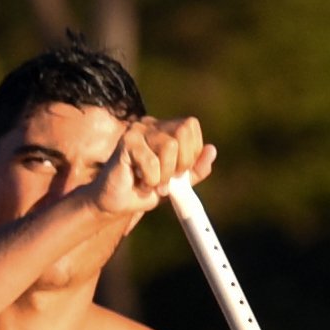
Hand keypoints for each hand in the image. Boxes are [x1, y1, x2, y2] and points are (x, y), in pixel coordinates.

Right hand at [85, 117, 216, 222]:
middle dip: (182, 161)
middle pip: (183, 129)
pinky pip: (151, 161)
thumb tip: (212, 150)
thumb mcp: (179, 182)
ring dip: (165, 174)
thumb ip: (196, 169)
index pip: (190, 126)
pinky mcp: (125, 143)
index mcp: (164, 129)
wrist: (117, 204)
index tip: (178, 172)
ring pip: (170, 145)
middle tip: (168, 178)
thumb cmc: (145, 190)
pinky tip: (140, 182)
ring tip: (153, 183)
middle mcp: (151, 125)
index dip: (191, 153)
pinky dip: (151, 179)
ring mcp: (137, 131)